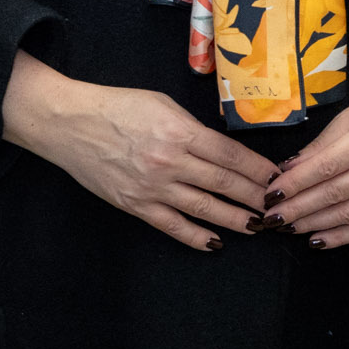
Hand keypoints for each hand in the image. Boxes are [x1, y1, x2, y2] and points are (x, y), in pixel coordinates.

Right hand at [0, 50, 278, 249]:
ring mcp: (153, 187)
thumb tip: (223, 150)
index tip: (275, 177)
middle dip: (254, 197)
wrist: (71, 124)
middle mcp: (170, 162)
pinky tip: (214, 243)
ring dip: (234, 219)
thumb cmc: (119, 107)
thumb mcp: (164, 105)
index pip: (230, 155)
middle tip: (276, 207)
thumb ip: (194, 128)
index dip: (257, 169)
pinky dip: (195, 236)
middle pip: (223, 184)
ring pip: (203, 208)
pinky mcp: (135, 205)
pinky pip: (172, 225)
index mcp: (180, 132)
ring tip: (256, 227)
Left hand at [263, 79, 348, 247]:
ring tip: (289, 227)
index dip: (295, 183)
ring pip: (347, 213)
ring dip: (314, 224)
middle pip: (333, 193)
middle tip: (271, 217)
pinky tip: (318, 239)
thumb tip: (288, 169)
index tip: (271, 193)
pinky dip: (341, 236)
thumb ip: (320, 145)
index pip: (325, 166)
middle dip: (297, 208)